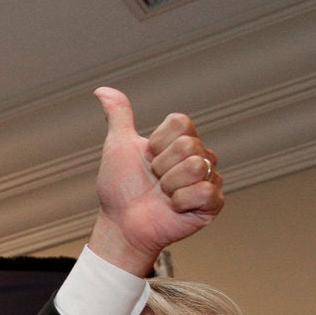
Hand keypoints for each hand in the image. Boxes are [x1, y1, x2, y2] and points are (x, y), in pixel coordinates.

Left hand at [87, 87, 224, 274]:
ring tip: (162, 195)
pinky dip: (181, 202)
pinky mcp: (212, 203)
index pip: (182, 123)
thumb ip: (119, 116)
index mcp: (180, 141)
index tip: (147, 157)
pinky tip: (174, 208)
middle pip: (187, 146)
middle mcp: (198, 157)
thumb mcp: (118, 146)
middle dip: (161, 167)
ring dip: (169, 185)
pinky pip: (204, 192)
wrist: (121, 224)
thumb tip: (102, 90)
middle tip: (154, 181)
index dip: (158, 142)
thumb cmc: (119, 188)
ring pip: (195, 167)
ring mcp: (208, 179)